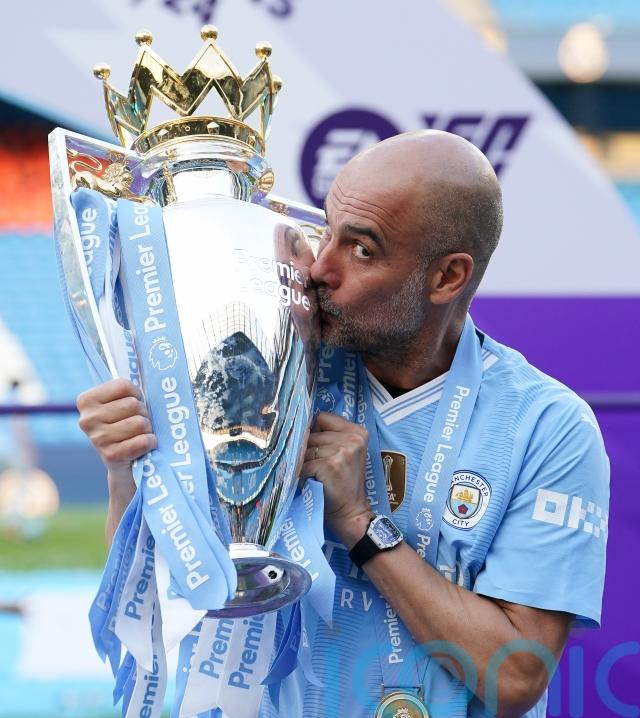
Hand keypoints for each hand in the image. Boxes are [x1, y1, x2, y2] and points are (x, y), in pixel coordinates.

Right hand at [77, 378, 156, 481]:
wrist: (123, 463)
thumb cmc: (125, 425)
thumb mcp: (120, 403)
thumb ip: (128, 392)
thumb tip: (152, 381)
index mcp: (86, 401)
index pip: (123, 385)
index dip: (136, 394)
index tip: (132, 402)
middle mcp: (87, 419)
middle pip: (133, 404)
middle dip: (143, 413)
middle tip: (137, 423)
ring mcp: (97, 439)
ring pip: (140, 422)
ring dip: (147, 429)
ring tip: (139, 434)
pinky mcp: (111, 456)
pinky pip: (143, 441)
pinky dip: (150, 442)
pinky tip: (144, 445)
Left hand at [301, 412, 372, 545]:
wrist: (350, 512)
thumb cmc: (342, 483)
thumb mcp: (344, 453)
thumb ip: (328, 436)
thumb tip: (295, 428)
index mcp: (357, 431)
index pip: (322, 417)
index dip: (314, 432)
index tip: (318, 449)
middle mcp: (353, 438)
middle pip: (311, 434)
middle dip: (308, 451)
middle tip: (318, 468)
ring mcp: (342, 451)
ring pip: (305, 450)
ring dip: (304, 464)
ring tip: (316, 476)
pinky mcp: (329, 465)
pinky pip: (302, 465)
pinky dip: (301, 475)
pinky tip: (312, 482)